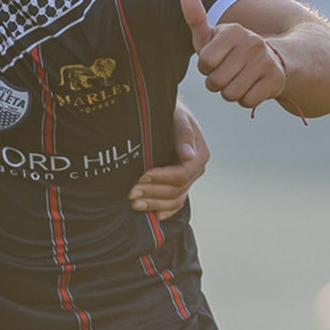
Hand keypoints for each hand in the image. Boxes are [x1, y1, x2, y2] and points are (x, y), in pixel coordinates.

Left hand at [128, 102, 208, 218]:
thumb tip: (188, 155)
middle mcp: (195, 169)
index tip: (142, 176)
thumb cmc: (169, 112)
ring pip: (174, 199)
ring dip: (154, 204)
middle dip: (152, 192)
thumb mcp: (177, 116)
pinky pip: (176, 203)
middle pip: (176, 189)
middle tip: (130, 193)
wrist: (165, 115)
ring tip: (133, 203)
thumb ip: (183, 133)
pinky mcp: (178, 185)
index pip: (182, 174)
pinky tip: (154, 216)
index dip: (161, 177)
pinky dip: (165, 210)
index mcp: (199, 154)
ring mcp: (187, 179)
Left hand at [183, 0, 285, 108]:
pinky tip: (251, 86)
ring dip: (229, 92)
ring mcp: (267, 61)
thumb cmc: (229, 50)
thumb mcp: (211, 36)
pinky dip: (245, 99)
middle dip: (216, 82)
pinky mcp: (277, 80)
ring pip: (230, 94)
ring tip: (237, 79)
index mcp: (234, 31)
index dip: (206, 67)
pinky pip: (247, 102)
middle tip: (226, 72)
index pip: (205, 62)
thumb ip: (196, 19)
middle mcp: (253, 43)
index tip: (215, 60)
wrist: (271, 59)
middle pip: (216, 81)